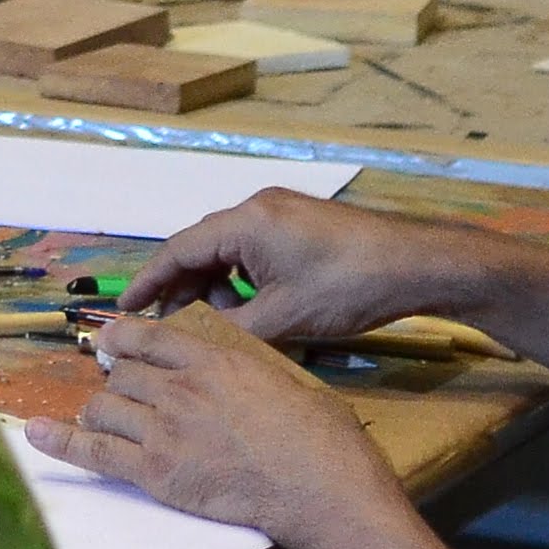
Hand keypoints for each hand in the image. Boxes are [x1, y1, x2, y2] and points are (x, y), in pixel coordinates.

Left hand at [27, 304, 415, 548]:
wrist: (316, 487)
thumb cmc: (319, 438)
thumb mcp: (283, 381)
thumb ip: (243, 369)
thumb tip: (227, 369)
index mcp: (212, 361)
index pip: (147, 337)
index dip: (122, 339)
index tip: (110, 344)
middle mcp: (179, 389)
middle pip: (121, 374)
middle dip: (118, 383)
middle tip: (123, 395)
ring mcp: (162, 430)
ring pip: (103, 408)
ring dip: (103, 414)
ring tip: (110, 422)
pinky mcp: (154, 472)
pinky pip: (94, 453)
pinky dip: (61, 443)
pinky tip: (37, 434)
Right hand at [119, 190, 471, 343]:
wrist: (421, 265)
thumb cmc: (350, 288)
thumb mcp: (283, 318)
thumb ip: (231, 329)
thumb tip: (196, 342)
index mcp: (245, 222)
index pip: (178, 250)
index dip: (149, 282)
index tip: (126, 309)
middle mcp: (259, 207)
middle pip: (202, 247)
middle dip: (183, 288)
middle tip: (173, 326)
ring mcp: (284, 212)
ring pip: (230, 250)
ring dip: (218, 286)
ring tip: (225, 322)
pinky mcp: (304, 223)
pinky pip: (256, 248)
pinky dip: (245, 277)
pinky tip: (258, 306)